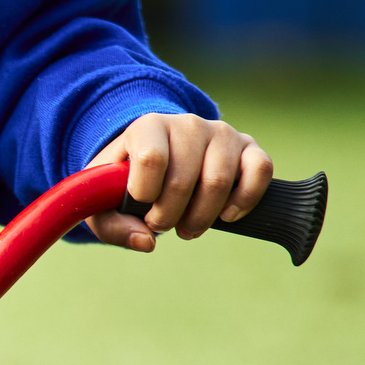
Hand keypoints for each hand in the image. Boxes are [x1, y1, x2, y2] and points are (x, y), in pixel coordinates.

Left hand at [84, 110, 269, 251]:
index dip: (145, 194)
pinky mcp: (249, 147)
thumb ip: (112, 225)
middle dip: (170, 215)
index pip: (151, 159)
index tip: (141, 204)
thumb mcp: (104, 202)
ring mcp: (221, 133)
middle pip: (184, 179)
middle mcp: (187, 123)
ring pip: (219, 181)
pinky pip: (260, 170)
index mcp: (147, 126)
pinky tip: (226, 215)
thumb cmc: (129, 182)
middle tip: (163, 224)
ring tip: (188, 227)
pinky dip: (244, 200)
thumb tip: (147, 241)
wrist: (160, 158)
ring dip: (202, 217)